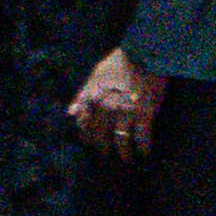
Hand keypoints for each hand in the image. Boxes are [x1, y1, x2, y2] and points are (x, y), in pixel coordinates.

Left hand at [67, 43, 161, 158]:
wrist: (143, 55)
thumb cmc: (118, 63)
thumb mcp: (94, 76)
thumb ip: (82, 95)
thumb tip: (70, 113)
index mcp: (92, 99)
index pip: (83, 126)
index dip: (86, 137)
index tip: (90, 144)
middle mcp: (105, 110)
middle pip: (100, 138)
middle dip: (103, 150)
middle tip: (106, 157)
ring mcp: (125, 114)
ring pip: (121, 142)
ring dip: (123, 154)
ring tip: (126, 159)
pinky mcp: (144, 115)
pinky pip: (142, 138)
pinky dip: (144, 148)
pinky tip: (145, 153)